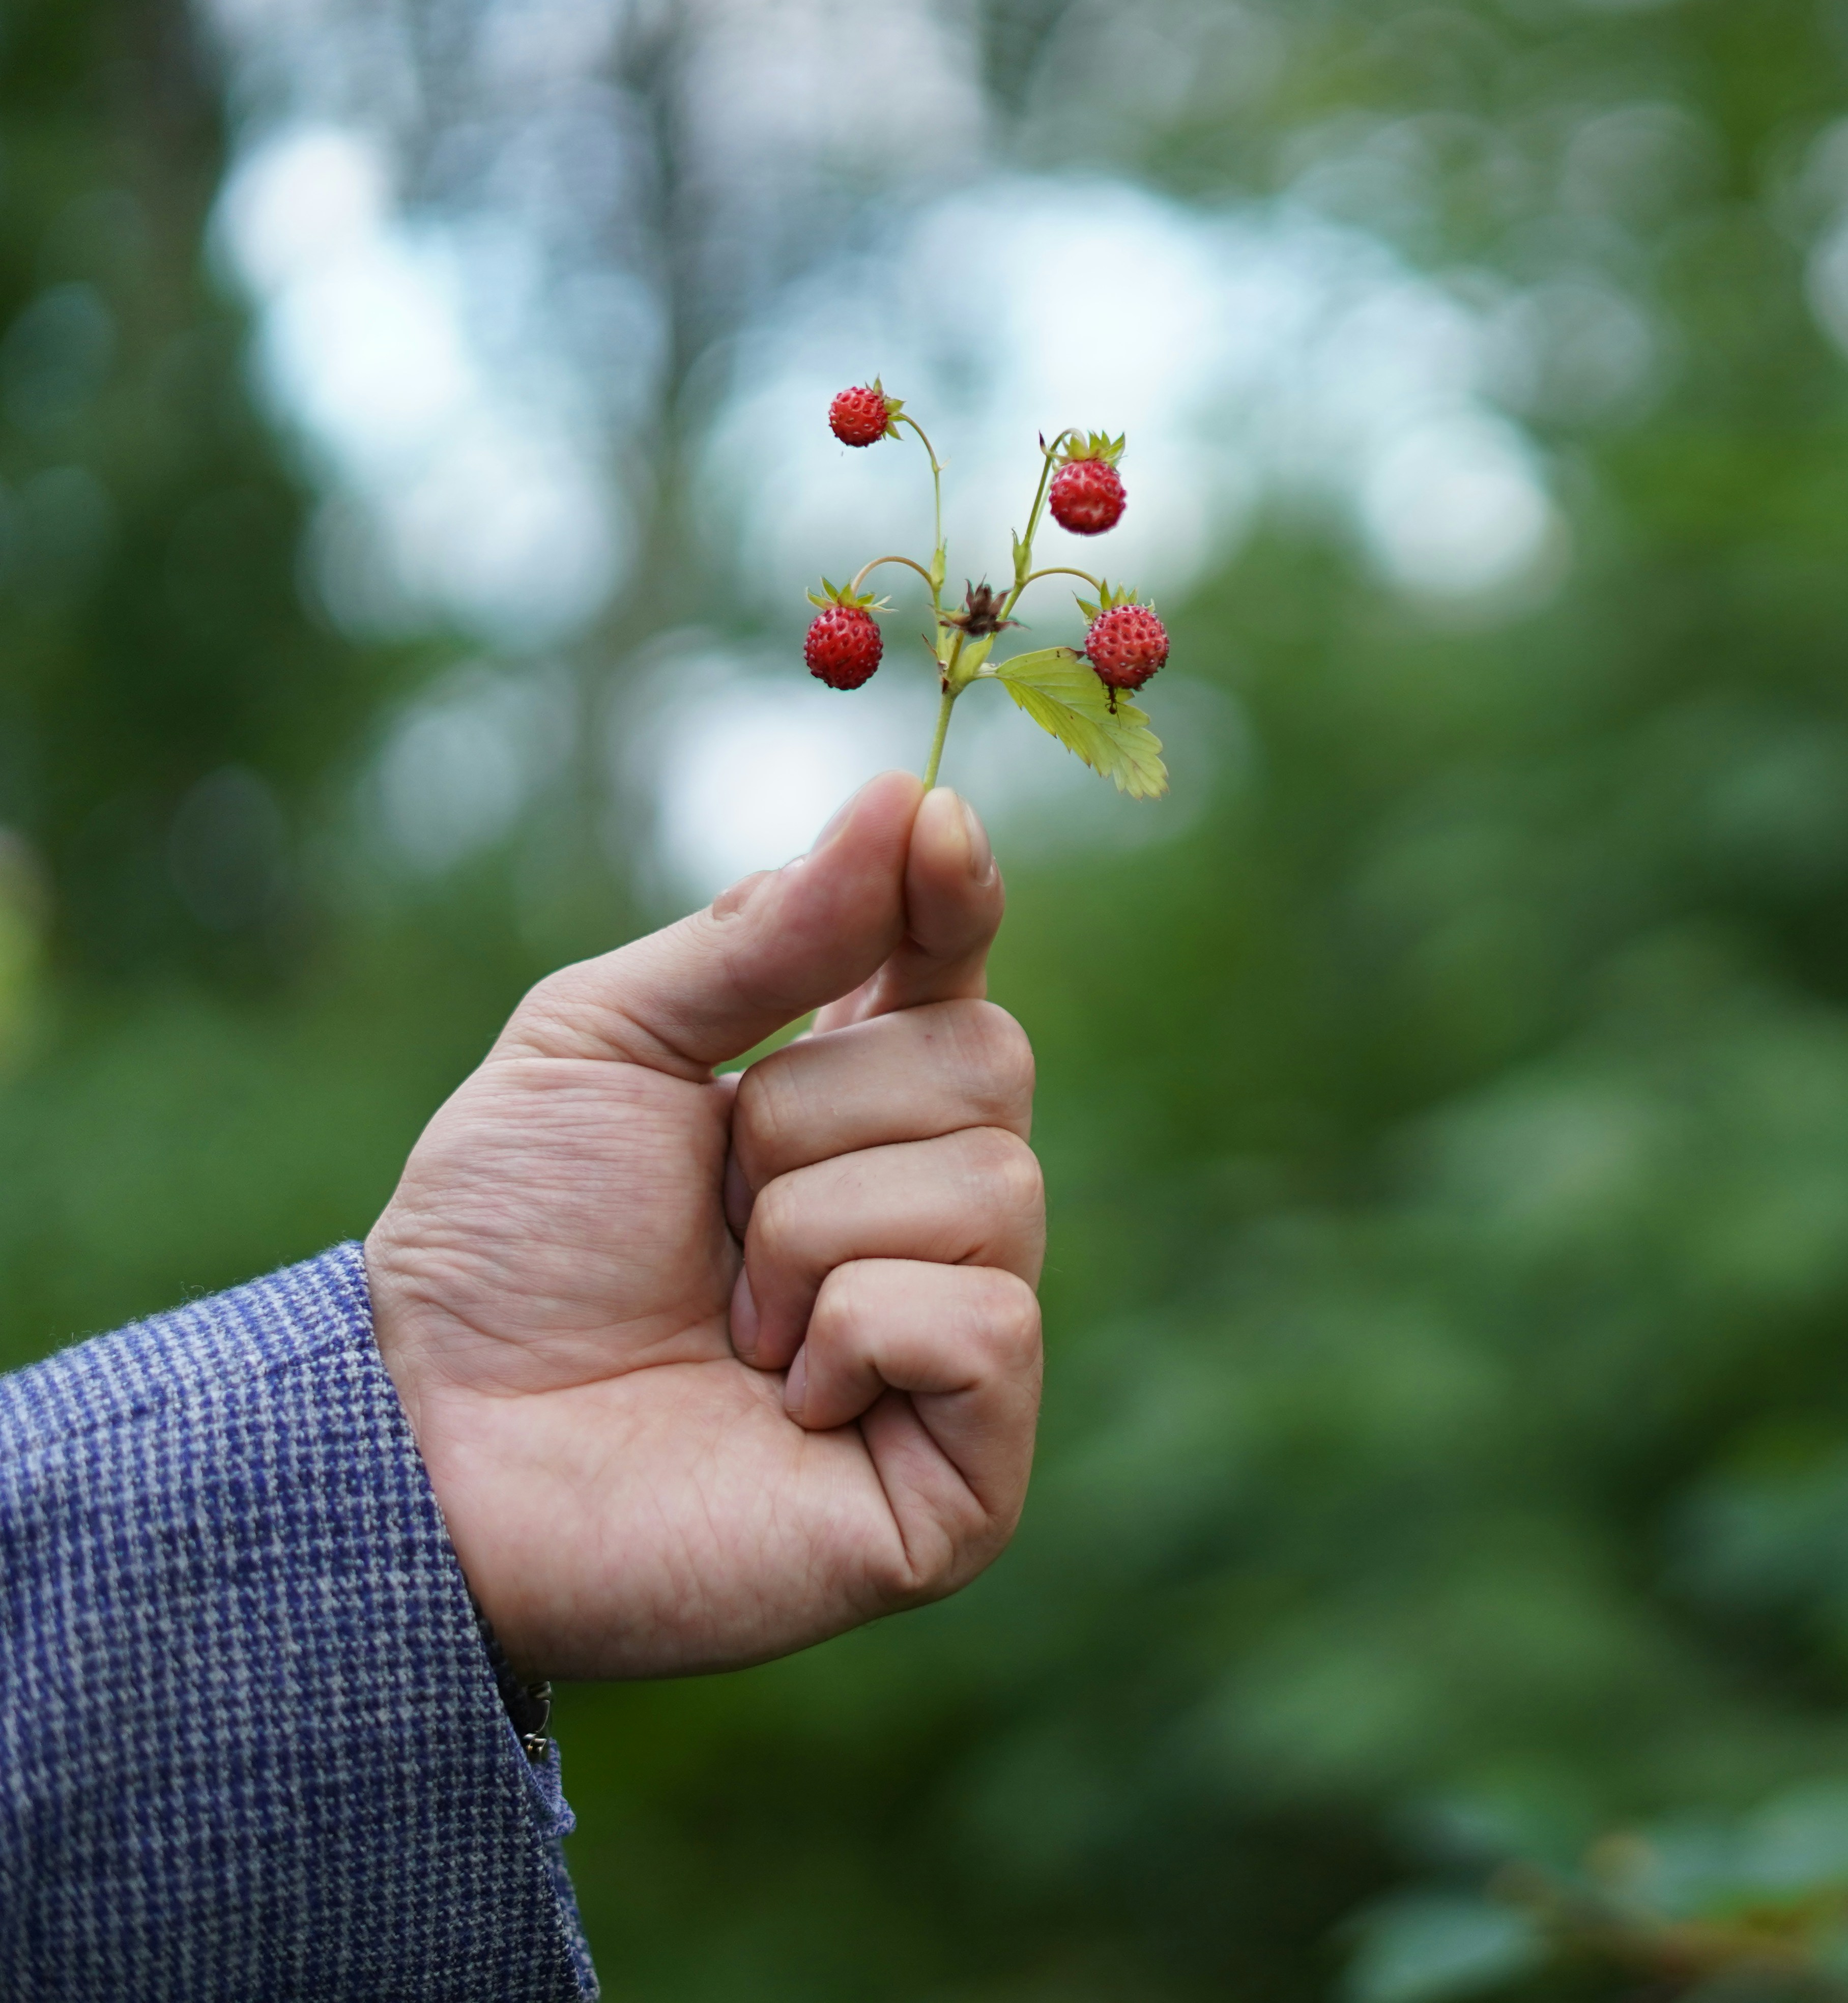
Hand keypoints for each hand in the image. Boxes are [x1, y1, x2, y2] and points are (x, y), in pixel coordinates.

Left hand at [366, 772, 1043, 1678]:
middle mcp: (925, 1212)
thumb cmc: (501, 1254)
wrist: (434, 1443)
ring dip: (813, 1239)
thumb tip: (907, 802)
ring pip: (993, 1187)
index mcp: (847, 1105)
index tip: (933, 831)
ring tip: (730, 1330)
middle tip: (711, 1210)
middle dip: (812, 1115)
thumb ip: (755, 937)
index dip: (955, 897)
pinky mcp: (974, 1466)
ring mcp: (960, 1341)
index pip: (953, 970)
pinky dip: (858, 1340)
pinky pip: (987, 1322)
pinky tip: (789, 1403)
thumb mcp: (597, 1047)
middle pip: (987, 1064)